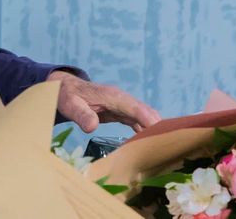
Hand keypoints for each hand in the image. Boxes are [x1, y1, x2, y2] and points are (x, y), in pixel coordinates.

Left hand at [46, 70, 160, 132]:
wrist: (65, 88)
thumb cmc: (66, 96)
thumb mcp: (69, 105)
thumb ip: (80, 114)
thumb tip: (92, 127)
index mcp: (111, 96)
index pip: (132, 106)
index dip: (146, 117)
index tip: (159, 129)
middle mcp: (121, 99)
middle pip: (144, 111)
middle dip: (157, 125)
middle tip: (170, 143)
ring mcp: (122, 105)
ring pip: (144, 116)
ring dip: (154, 129)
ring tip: (165, 147)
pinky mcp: (121, 112)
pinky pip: (138, 121)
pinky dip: (146, 130)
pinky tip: (151, 143)